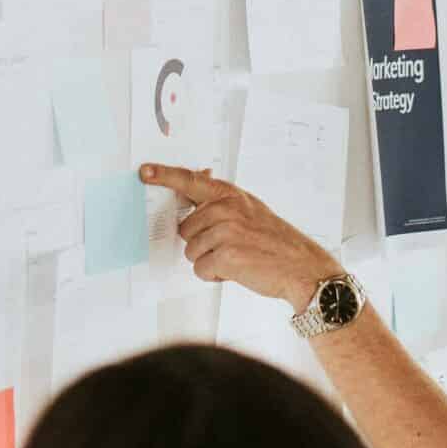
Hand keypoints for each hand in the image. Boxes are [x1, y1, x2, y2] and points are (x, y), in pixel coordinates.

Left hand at [141, 164, 336, 307]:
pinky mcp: (226, 256)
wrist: (301, 266)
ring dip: (209, 260)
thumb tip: (199, 178)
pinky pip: (201, 269)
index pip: (190, 180)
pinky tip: (236, 270)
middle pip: (185, 229)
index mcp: (230, 195)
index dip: (164, 176)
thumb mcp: (250, 209)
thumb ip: (223, 199)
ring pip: (191, 252)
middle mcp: (225, 209)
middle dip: (202, 243)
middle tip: (230, 246)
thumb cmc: (276, 241)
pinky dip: (215, 275)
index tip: (145, 172)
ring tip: (236, 258)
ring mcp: (225, 232)